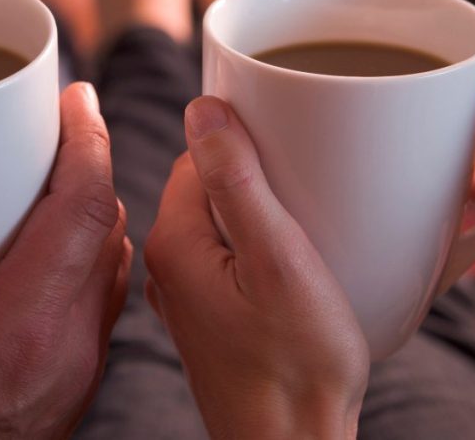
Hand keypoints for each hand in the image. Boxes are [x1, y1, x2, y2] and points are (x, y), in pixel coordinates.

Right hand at [0, 82, 130, 438]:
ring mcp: (76, 369)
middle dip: (88, 164)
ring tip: (40, 168)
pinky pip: (96, 295)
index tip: (76, 97)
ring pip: (108, 260)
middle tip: (47, 122)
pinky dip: (80, 249)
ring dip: (87, 207)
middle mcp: (65, 350)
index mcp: (15, 335)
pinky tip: (36, 237)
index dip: (88, 143)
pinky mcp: (71, 380)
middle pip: (105, 228)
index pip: (83, 213)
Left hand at [145, 97, 367, 439]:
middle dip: (253, 176)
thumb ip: (237, 180)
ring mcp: (187, 296)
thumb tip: (201, 109)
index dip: (244, 144)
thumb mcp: (278, 259)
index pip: (195, 158)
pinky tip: (293, 271)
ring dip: (258, 214)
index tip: (288, 152)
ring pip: (220, 222)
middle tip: (305, 195)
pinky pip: (228, 260)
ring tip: (305, 234)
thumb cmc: (296, 365)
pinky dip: (258, 251)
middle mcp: (169, 267)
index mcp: (174, 243)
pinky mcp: (210, 318)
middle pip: (206, 186)